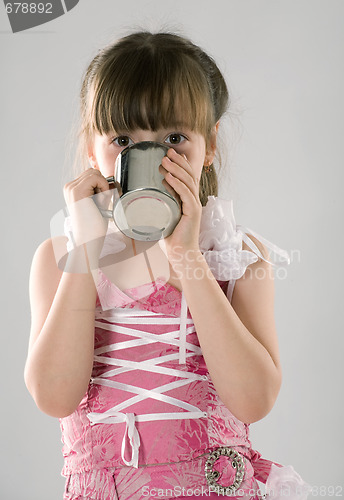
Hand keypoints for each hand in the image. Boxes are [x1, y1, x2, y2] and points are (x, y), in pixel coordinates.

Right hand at [63, 168, 111, 259]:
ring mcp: (71, 188)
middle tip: (101, 203)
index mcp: (72, 189)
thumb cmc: (94, 226)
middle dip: (102, 184)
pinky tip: (100, 200)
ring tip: (99, 203)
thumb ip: (103, 191)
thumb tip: (113, 180)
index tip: (101, 201)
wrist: (88, 240)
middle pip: (93, 171)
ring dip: (103, 186)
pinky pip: (96, 177)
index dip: (102, 185)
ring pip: (95, 172)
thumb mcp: (99, 203)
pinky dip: (103, 187)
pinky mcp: (76, 191)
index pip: (92, 175)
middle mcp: (69, 187)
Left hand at [159, 148, 202, 267]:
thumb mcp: (163, 216)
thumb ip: (158, 205)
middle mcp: (193, 200)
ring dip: (176, 169)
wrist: (180, 253)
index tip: (169, 154)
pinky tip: (169, 178)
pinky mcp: (193, 213)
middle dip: (177, 161)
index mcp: (188, 199)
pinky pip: (186, 195)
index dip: (180, 163)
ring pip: (188, 182)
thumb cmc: (171, 237)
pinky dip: (177, 185)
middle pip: (189, 175)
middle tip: (166, 152)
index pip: (187, 176)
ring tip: (165, 161)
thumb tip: (141, 196)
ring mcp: (194, 206)